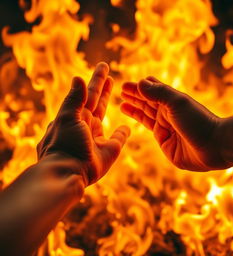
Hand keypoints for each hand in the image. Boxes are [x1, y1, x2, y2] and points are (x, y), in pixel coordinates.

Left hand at [37, 62, 129, 184]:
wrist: (68, 171)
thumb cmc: (64, 143)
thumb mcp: (66, 117)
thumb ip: (74, 99)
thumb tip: (78, 78)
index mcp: (76, 116)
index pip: (88, 93)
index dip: (96, 80)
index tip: (103, 66)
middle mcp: (86, 125)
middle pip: (97, 100)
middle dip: (102, 86)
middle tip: (107, 69)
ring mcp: (98, 138)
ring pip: (106, 115)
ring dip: (110, 101)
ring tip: (115, 87)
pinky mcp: (109, 151)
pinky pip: (119, 139)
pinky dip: (123, 133)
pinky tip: (127, 126)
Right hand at [121, 77, 228, 170]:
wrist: (213, 146)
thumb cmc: (198, 121)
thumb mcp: (178, 103)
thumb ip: (158, 93)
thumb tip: (140, 83)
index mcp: (172, 101)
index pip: (152, 90)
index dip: (138, 87)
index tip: (125, 85)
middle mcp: (167, 112)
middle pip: (147, 101)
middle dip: (134, 96)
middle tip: (120, 92)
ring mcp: (165, 127)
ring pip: (145, 114)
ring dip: (134, 108)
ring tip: (122, 103)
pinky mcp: (163, 141)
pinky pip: (148, 129)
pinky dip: (139, 122)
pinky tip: (132, 118)